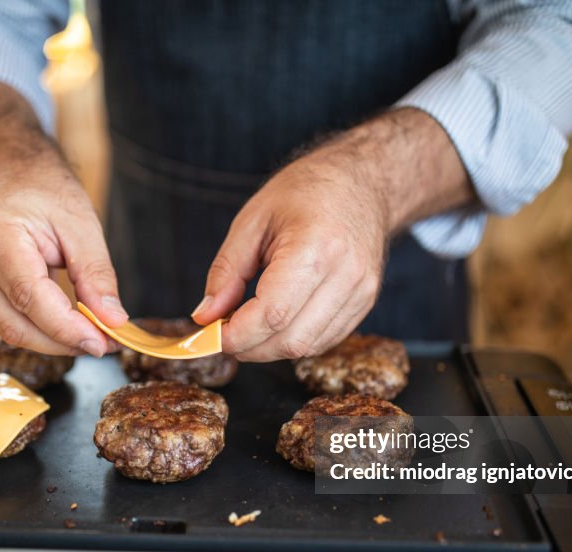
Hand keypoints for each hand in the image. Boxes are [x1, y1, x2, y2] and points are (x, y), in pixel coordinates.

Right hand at [0, 82, 126, 356]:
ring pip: (11, 331)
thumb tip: (113, 321)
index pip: (29, 298)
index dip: (67, 329)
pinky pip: (9, 322)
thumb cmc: (44, 190)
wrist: (10, 174)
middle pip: (16, 326)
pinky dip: (42, 330)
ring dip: (55, 341)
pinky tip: (70, 323)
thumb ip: (96, 275)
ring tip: (94, 333)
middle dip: (64, 342)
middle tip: (107, 343)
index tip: (103, 342)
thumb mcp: (81, 224)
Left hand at [192, 108, 473, 361]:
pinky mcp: (365, 303)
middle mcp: (346, 275)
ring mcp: (361, 292)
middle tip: (223, 332)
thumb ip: (227, 271)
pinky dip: (292, 341)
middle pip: (290, 340)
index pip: (271, 314)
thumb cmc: (305, 193)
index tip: (210, 335)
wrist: (362, 183)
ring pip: (307, 347)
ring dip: (269, 348)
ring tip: (246, 326)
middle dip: (248, 347)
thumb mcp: (252, 221)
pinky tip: (275, 323)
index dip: (235, 335)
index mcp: (316, 247)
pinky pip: (324, 340)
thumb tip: (206, 316)